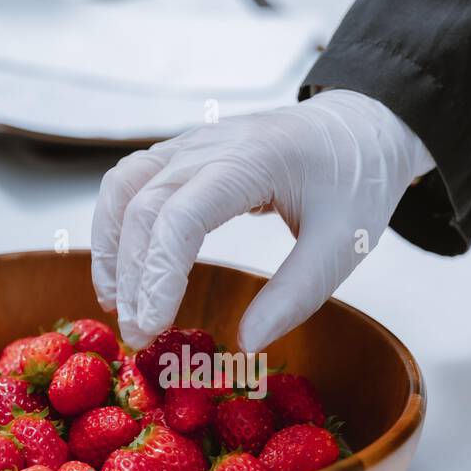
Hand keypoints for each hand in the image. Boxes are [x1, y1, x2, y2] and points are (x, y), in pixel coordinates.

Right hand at [91, 89, 433, 351]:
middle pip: (142, 205)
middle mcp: (210, 144)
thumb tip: (245, 344)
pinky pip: (131, 182)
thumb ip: (296, 295)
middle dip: (132, 276)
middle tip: (138, 336)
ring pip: (124, 188)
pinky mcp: (184, 153)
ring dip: (110, 248)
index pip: (180, 216)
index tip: (154, 327)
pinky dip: (115, 226)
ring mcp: (192, 144)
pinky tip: (122, 270)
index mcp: (252, 159)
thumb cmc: (357, 181)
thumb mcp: (344, 244)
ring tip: (116, 304)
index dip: (158, 276)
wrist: (360, 126)